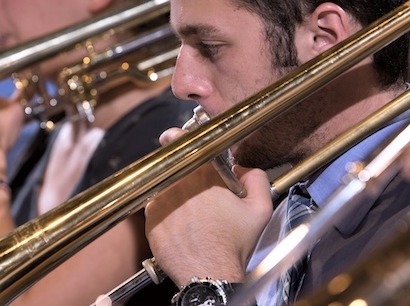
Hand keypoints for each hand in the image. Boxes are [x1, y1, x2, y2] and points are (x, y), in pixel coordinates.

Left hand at [144, 127, 272, 285]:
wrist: (209, 273)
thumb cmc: (232, 244)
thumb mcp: (260, 209)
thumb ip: (256, 178)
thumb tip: (244, 169)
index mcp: (202, 173)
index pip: (181, 138)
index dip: (179, 136)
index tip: (179, 137)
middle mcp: (177, 183)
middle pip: (173, 164)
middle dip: (183, 171)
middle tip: (196, 188)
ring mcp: (159, 201)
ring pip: (164, 186)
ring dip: (175, 193)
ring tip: (192, 214)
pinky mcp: (149, 220)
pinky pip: (156, 207)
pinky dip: (166, 212)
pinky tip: (183, 226)